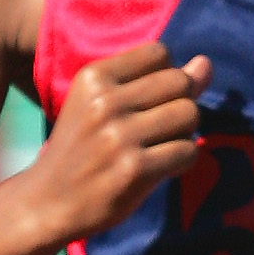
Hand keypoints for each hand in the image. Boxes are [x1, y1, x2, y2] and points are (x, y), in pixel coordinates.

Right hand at [27, 41, 211, 243]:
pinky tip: (161, 167)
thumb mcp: (103, 105)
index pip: (159, 53)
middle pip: (180, 83)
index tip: (147, 103)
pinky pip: (187, 151)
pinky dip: (183, 160)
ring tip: (159, 147)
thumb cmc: (81, 149)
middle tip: (158, 129)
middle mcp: (105, 101)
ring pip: (189, 115)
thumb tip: (206, 63)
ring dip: (184, 133)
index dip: (164, 78)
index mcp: (93, 77)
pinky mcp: (134, 169)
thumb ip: (155, 82)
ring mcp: (119, 136)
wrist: (48, 201)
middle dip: (180, 105)